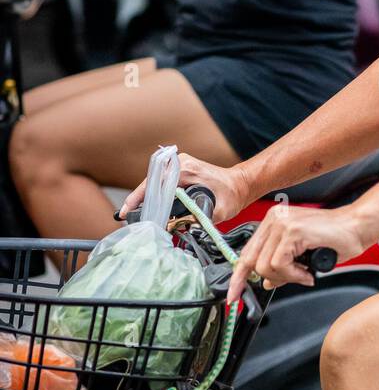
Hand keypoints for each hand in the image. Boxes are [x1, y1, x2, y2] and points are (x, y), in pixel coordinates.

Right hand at [120, 153, 249, 224]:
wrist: (241, 184)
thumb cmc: (232, 194)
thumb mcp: (219, 211)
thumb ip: (200, 219)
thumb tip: (178, 226)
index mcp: (187, 170)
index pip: (156, 183)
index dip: (139, 198)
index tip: (127, 210)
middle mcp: (180, 163)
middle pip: (151, 181)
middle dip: (137, 199)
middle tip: (126, 215)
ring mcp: (179, 164)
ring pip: (154, 181)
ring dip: (144, 196)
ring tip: (133, 212)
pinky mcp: (180, 169)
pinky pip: (161, 181)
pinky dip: (153, 193)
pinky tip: (147, 206)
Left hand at [227, 204, 366, 304]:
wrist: (358, 227)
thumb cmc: (336, 239)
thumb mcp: (301, 256)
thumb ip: (281, 266)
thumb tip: (265, 281)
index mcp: (273, 220)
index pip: (246, 252)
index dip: (239, 277)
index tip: (234, 294)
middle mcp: (274, 218)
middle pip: (253, 261)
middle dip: (271, 278)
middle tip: (295, 279)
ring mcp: (281, 222)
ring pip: (265, 265)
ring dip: (287, 277)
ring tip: (305, 273)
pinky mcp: (292, 231)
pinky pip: (280, 264)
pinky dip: (294, 274)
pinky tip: (308, 272)